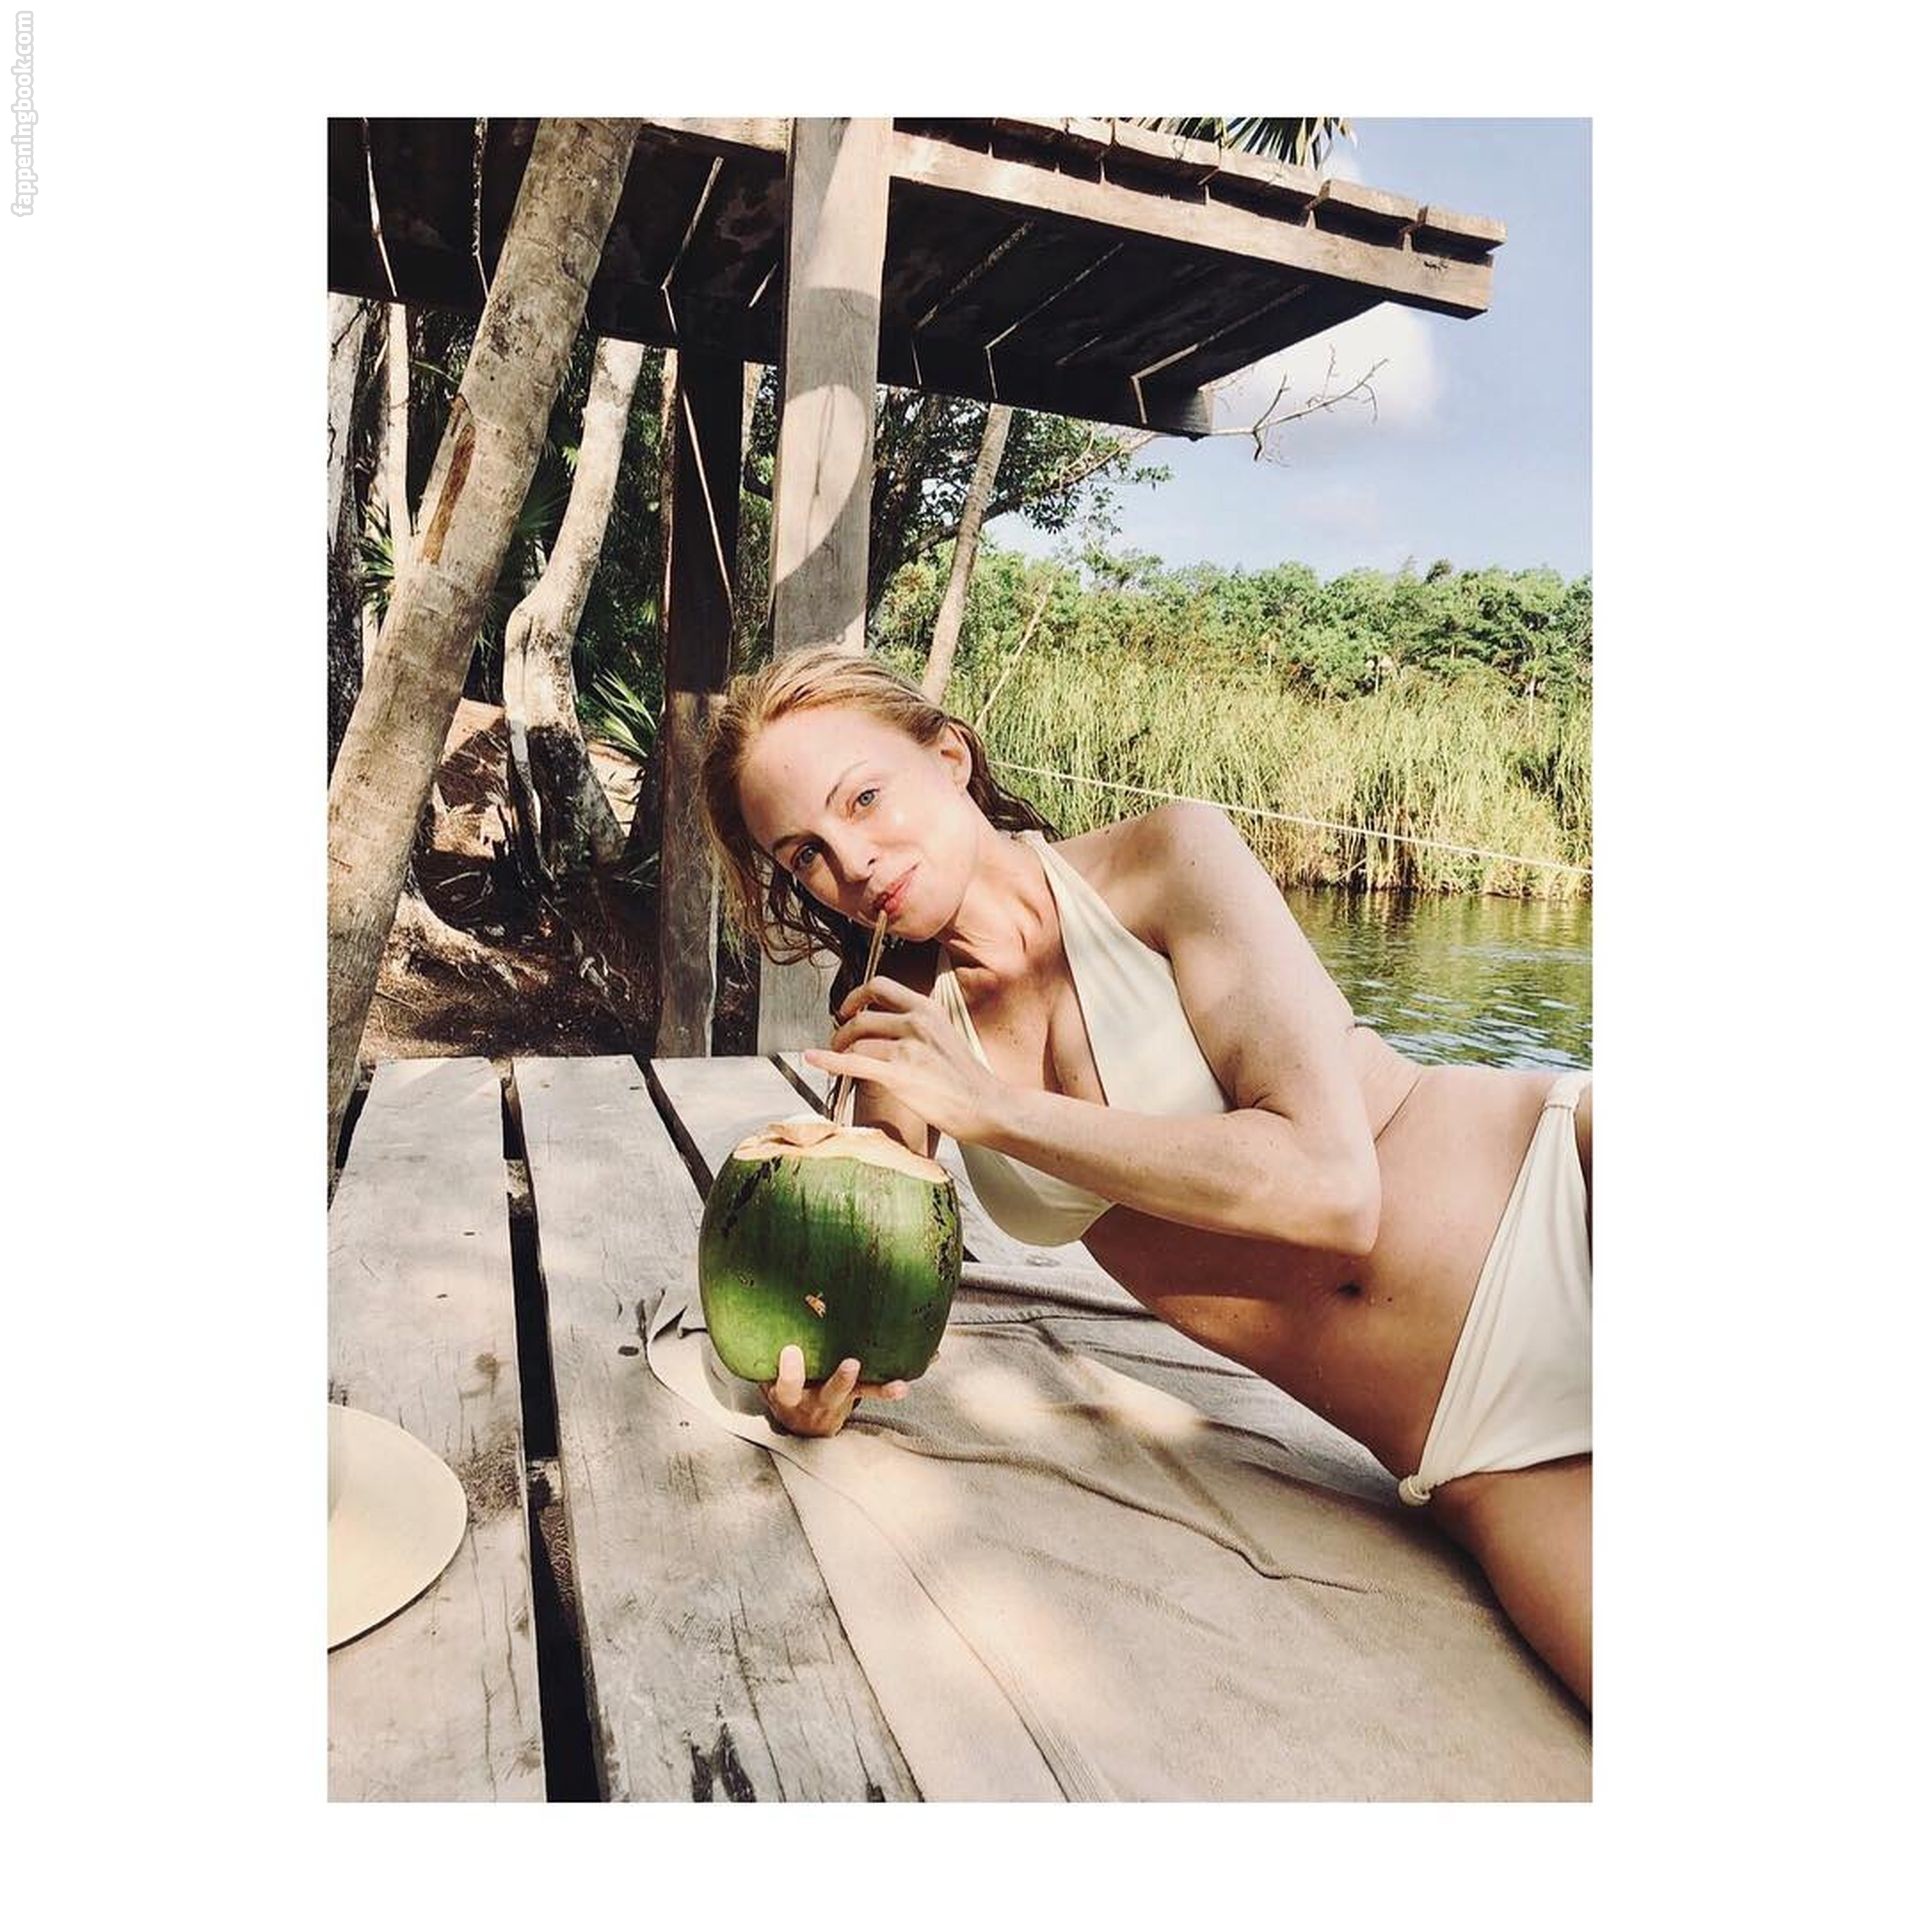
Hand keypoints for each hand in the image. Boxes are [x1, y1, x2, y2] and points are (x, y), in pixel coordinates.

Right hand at [760, 1345, 911, 1437]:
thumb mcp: (767, 1379)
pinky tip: (907, 1381)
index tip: (791, 1349)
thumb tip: (764, 1314)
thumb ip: (766, 1357)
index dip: (789, 1371)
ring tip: (898, 1387)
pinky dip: (889, 1387)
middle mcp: (814, 1401)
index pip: (786, 1386)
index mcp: (787, 1396)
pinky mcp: (853, 1397)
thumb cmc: (783, 1387)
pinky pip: (872, 1391)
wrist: (801, 1426)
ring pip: (856, 1394)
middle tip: (852, 1363)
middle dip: (840, 1380)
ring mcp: (837, 1401)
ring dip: (877, 1388)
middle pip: (828, 1393)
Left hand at [803, 975, 1003, 1141]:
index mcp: (928, 1009)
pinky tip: (813, 1059)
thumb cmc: (966, 1079)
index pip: (881, 986)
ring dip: (838, 1049)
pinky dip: (827, 1060)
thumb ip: (919, 1024)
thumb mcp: (945, 1034)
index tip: (848, 1008)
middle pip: (862, 1016)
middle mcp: (917, 1022)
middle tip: (838, 1040)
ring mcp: (908, 1048)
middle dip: (843, 1028)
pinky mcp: (899, 1075)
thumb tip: (888, 1023)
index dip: (857, 995)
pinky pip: (853, 1064)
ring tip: (837, 1060)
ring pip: (857, 1041)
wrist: (986, 1105)